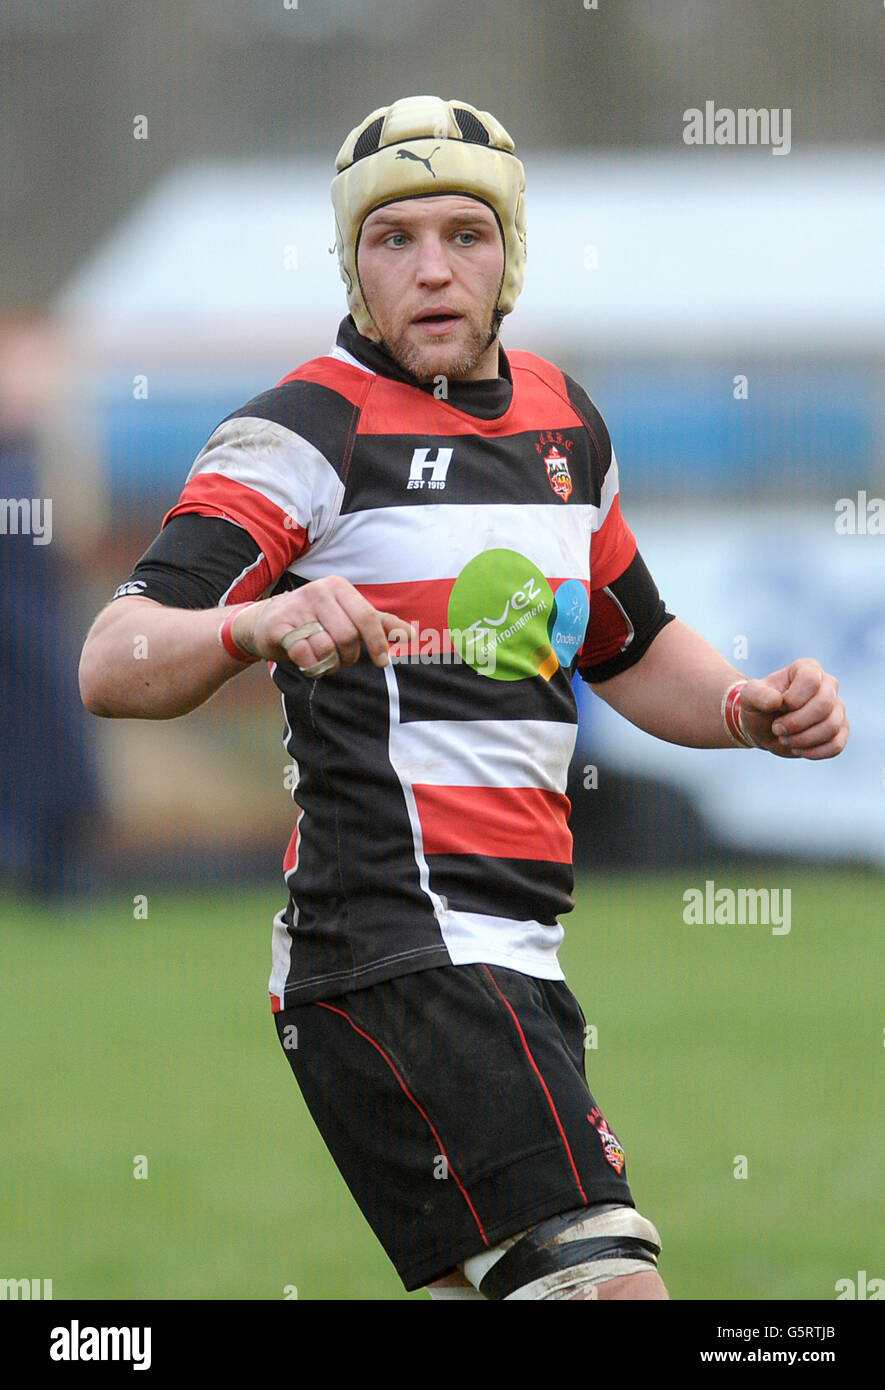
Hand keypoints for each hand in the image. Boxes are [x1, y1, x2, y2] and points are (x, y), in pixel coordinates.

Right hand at [231, 575, 415, 678]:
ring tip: (324, 660)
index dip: (378, 643)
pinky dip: (312, 665)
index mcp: (338, 587)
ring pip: (327, 646)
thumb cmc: (314, 620)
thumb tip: (412, 635)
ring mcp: (297, 607)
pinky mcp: (279, 626)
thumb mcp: (347, 616)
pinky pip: (306, 654)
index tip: (381, 662)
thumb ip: (380, 624)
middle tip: (343, 659)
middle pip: (348, 635)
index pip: (368, 617)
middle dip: (350, 655)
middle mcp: (318, 591)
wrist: (266, 622)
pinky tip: (308, 661)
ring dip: (330, 662)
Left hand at [738, 659, 848, 759]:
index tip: (778, 706)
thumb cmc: (759, 707)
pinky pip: (836, 745)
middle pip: (824, 704)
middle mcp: (828, 684)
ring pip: (831, 726)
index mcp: (808, 668)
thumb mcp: (749, 696)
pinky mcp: (841, 730)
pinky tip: (797, 749)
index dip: (793, 699)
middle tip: (777, 729)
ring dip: (802, 739)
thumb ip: (757, 694)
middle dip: (796, 723)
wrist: (766, 728)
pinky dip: (813, 752)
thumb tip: (777, 701)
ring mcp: (837, 707)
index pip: (811, 680)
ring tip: (784, 739)